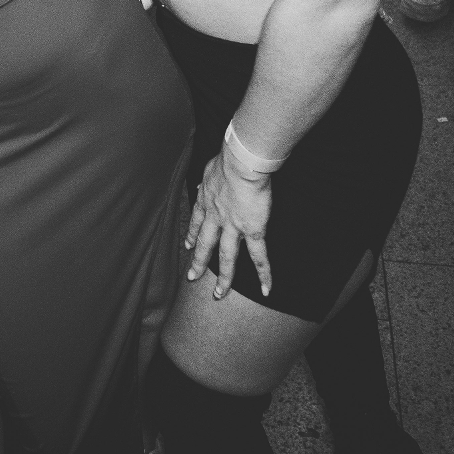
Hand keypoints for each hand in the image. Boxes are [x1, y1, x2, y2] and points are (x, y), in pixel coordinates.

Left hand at [186, 149, 274, 298]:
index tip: (188, 245)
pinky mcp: (253, 231)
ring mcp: (233, 227)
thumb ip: (208, 177)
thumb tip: (204, 179)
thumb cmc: (229, 159)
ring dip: (223, 277)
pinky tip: (265, 289)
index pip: (197, 221)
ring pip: (226, 257)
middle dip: (198, 261)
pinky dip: (264, 274)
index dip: (192, 234)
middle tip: (191, 277)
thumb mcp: (211, 167)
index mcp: (208, 200)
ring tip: (219, 293)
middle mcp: (217, 217)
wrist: (240, 164)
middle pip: (206, 244)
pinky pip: (259, 257)